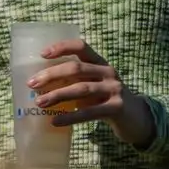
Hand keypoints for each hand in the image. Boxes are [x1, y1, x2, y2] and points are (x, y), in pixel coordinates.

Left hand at [30, 40, 155, 148]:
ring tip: (39, 102)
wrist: (137, 118)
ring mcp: (114, 89)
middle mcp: (108, 72)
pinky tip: (55, 121)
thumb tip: (39, 83)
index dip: (62, 47)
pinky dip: (70, 117)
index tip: (42, 54)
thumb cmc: (105, 99)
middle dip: (51, 75)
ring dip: (57, 95)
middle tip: (32, 84)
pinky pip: (90, 112)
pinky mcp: (117, 108)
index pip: (81, 47)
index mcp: (100, 63)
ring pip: (81, 89)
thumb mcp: (93, 84)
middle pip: (76, 68)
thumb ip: (74, 80)